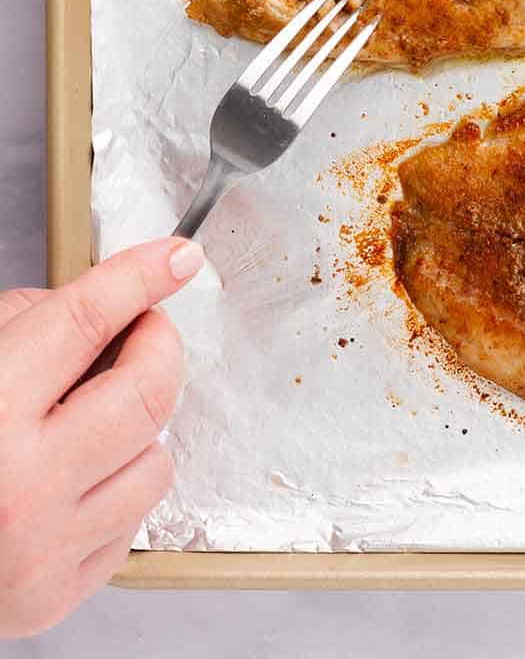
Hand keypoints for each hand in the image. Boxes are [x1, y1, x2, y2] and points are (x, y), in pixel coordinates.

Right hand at [0, 236, 203, 636]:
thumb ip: (23, 323)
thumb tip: (106, 303)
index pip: (87, 321)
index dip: (140, 278)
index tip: (176, 258)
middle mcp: (21, 486)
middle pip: (147, 389)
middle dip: (157, 345)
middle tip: (142, 330)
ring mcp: (44, 547)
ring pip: (156, 459)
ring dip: (139, 429)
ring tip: (88, 422)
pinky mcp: (56, 594)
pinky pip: (133, 520)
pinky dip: (116, 490)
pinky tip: (74, 479)